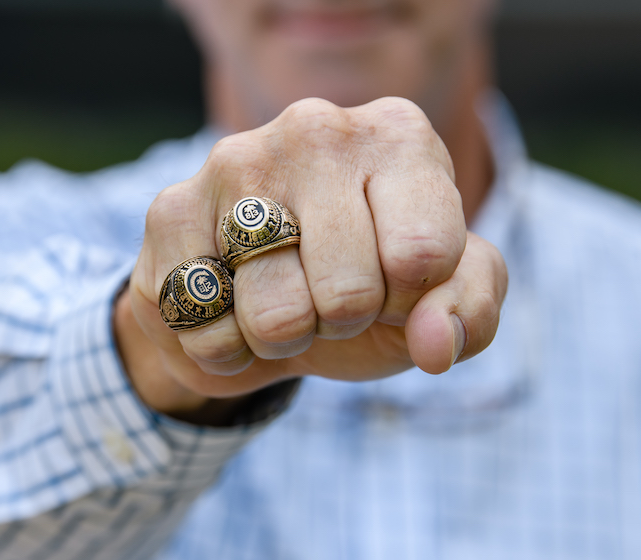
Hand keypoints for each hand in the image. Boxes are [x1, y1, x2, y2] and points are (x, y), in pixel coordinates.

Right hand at [117, 97, 506, 418]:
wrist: (255, 301)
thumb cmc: (362, 288)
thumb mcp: (435, 300)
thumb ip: (470, 311)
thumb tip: (437, 345)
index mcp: (399, 136)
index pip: (424, 256)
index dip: (409, 302)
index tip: (393, 285)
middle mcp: (316, 129)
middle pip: (349, 294)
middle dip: (341, 324)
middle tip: (329, 299)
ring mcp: (235, 162)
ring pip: (276, 316)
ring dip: (281, 340)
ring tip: (280, 302)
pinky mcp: (170, 209)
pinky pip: (209, 329)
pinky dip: (225, 349)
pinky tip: (229, 308)